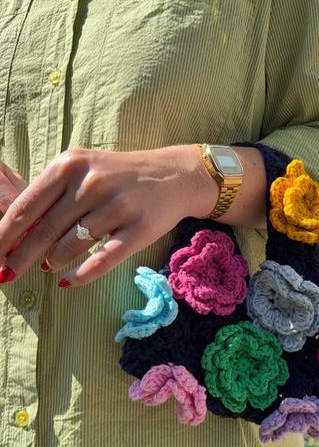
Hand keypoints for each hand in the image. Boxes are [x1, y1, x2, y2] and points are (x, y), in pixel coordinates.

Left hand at [0, 145, 213, 286]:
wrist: (173, 175)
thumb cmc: (119, 176)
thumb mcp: (83, 171)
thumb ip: (51, 196)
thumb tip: (16, 234)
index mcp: (71, 165)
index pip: (26, 207)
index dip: (3, 236)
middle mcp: (92, 183)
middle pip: (43, 230)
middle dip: (20, 257)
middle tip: (7, 274)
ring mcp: (118, 206)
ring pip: (70, 247)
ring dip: (53, 262)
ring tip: (49, 267)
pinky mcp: (139, 230)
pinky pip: (102, 260)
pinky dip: (81, 275)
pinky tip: (68, 281)